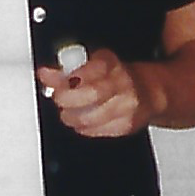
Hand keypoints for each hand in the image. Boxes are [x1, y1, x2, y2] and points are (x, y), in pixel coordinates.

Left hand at [36, 46, 157, 137]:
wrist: (151, 92)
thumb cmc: (118, 77)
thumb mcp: (93, 66)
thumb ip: (66, 71)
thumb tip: (44, 74)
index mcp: (112, 64)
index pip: (93, 68)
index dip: (71, 77)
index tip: (58, 83)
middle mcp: (123, 83)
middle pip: (93, 93)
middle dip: (69, 99)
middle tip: (60, 99)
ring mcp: (127, 106)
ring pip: (91, 117)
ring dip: (72, 117)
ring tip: (69, 112)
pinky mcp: (126, 125)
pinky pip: (96, 131)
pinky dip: (83, 127)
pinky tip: (84, 120)